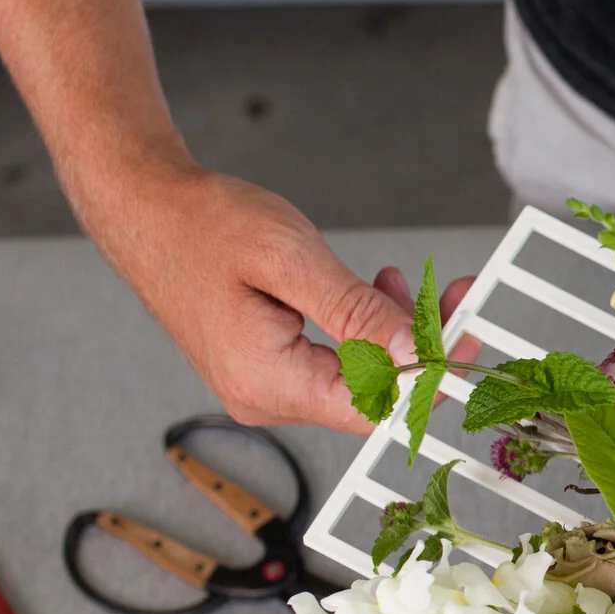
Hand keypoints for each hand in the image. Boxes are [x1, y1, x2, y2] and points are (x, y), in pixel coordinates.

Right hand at [76, 157, 471, 432]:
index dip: (432, 378)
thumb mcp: (292, 259)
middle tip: (457, 296)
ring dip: (391, 331)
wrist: (142, 205)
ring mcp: (262, 384)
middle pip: (370, 394)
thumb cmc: (201, 222)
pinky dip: (361, 328)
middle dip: (420, 347)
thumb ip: (359, 314)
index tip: (471, 339)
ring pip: (356, 375)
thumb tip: (420, 356)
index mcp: (267, 382)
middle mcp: (263, 397)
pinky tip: (373, 289)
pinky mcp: (264, 365)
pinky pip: (332, 360)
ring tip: (403, 280)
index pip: (374, 408)